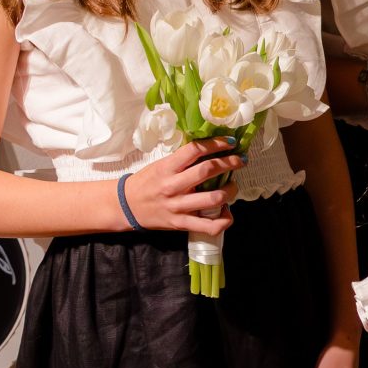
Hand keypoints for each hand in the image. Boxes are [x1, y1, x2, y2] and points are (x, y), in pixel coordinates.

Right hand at [122, 137, 242, 235]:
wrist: (126, 206)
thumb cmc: (146, 182)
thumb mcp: (160, 165)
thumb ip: (182, 160)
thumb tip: (209, 148)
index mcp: (167, 168)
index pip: (195, 150)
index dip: (216, 144)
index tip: (230, 142)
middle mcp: (173, 186)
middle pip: (207, 171)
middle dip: (230, 163)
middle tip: (240, 160)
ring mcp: (178, 206)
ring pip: (213, 198)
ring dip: (230, 191)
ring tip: (233, 186)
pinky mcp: (181, 223)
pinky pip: (209, 226)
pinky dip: (224, 220)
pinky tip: (227, 212)